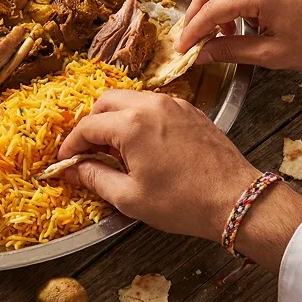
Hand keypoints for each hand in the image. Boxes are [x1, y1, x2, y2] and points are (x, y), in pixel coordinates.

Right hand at [59, 90, 260, 241]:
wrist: (236, 199)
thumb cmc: (182, 203)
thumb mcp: (130, 197)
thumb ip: (95, 177)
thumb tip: (71, 169)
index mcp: (131, 125)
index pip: (87, 126)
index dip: (71, 144)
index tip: (66, 160)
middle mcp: (150, 105)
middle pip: (106, 102)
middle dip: (92, 124)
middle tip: (90, 151)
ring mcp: (173, 103)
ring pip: (130, 99)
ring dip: (116, 118)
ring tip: (116, 149)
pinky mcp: (190, 109)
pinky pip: (153, 104)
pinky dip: (139, 117)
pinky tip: (143, 144)